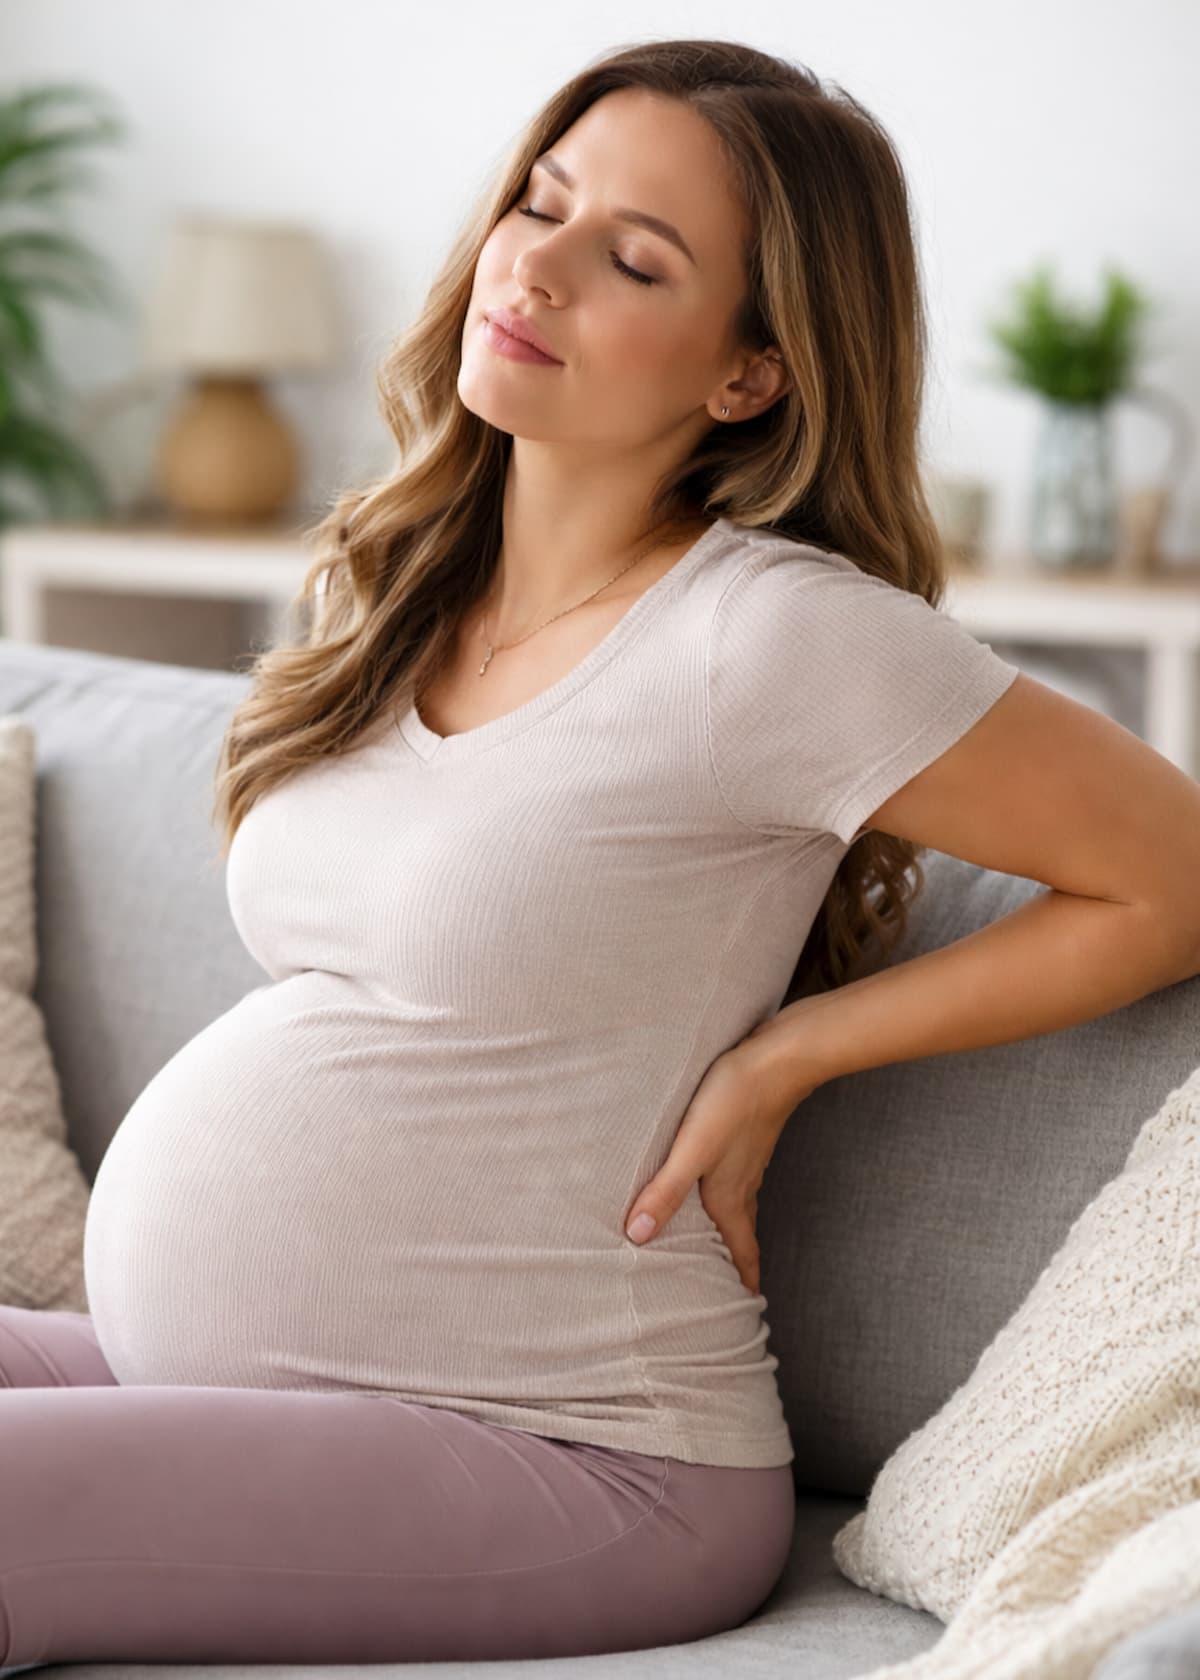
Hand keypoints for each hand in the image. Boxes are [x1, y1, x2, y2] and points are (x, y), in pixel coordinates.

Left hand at [622, 1024, 818, 1295]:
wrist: (777, 1058)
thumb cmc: (734, 1102)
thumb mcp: (692, 1149)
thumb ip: (665, 1191)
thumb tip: (637, 1236)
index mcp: (729, 1197)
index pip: (741, 1252)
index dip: (743, 1282)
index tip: (744, 1310)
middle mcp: (742, 1185)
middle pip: (741, 1235)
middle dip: (735, 1263)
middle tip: (728, 1289)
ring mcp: (748, 1160)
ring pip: (739, 1207)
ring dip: (731, 1230)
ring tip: (718, 1245)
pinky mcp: (746, 1136)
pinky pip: (737, 1179)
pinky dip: (727, 1196)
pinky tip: (716, 1183)